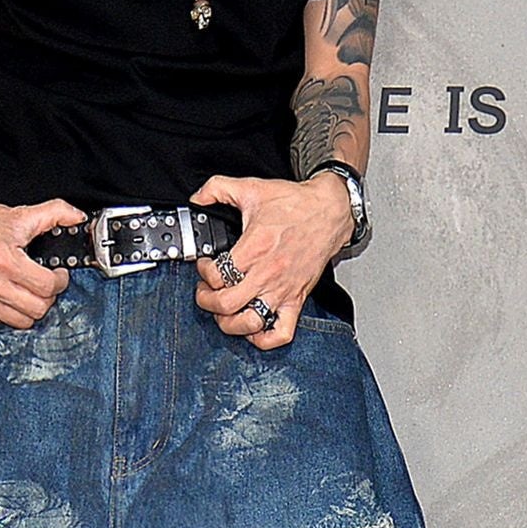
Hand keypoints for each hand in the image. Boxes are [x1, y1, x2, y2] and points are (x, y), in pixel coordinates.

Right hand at [0, 194, 88, 327]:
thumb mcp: (19, 215)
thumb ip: (54, 213)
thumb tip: (76, 217)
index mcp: (4, 260)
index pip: (47, 287)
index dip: (59, 282)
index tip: (58, 276)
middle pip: (37, 309)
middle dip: (47, 297)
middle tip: (43, 284)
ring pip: (21, 321)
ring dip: (28, 307)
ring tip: (25, 290)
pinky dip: (7, 311)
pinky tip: (5, 294)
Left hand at [188, 172, 354, 348]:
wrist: (329, 211)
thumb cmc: (295, 204)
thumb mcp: (251, 188)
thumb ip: (218, 188)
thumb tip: (197, 197)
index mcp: (254, 248)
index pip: (216, 275)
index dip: (202, 273)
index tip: (204, 267)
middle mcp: (267, 274)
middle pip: (226, 305)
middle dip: (207, 302)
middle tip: (205, 293)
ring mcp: (283, 290)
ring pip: (249, 324)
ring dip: (229, 323)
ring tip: (223, 312)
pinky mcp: (296, 300)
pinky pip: (281, 333)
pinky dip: (263, 339)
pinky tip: (252, 329)